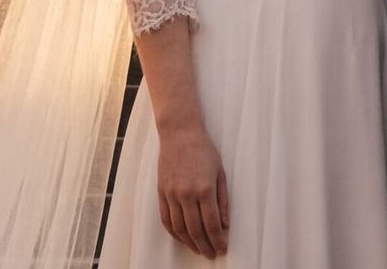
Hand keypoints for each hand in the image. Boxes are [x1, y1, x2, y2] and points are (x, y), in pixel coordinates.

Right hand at [156, 122, 230, 257]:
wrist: (179, 133)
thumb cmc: (203, 150)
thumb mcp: (220, 173)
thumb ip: (222, 201)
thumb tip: (224, 225)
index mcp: (204, 188)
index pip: (212, 224)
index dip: (217, 240)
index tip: (222, 248)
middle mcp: (186, 194)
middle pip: (195, 230)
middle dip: (205, 246)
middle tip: (211, 254)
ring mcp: (171, 194)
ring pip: (179, 228)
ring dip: (189, 243)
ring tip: (198, 249)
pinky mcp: (162, 192)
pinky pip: (166, 219)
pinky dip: (174, 233)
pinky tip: (182, 238)